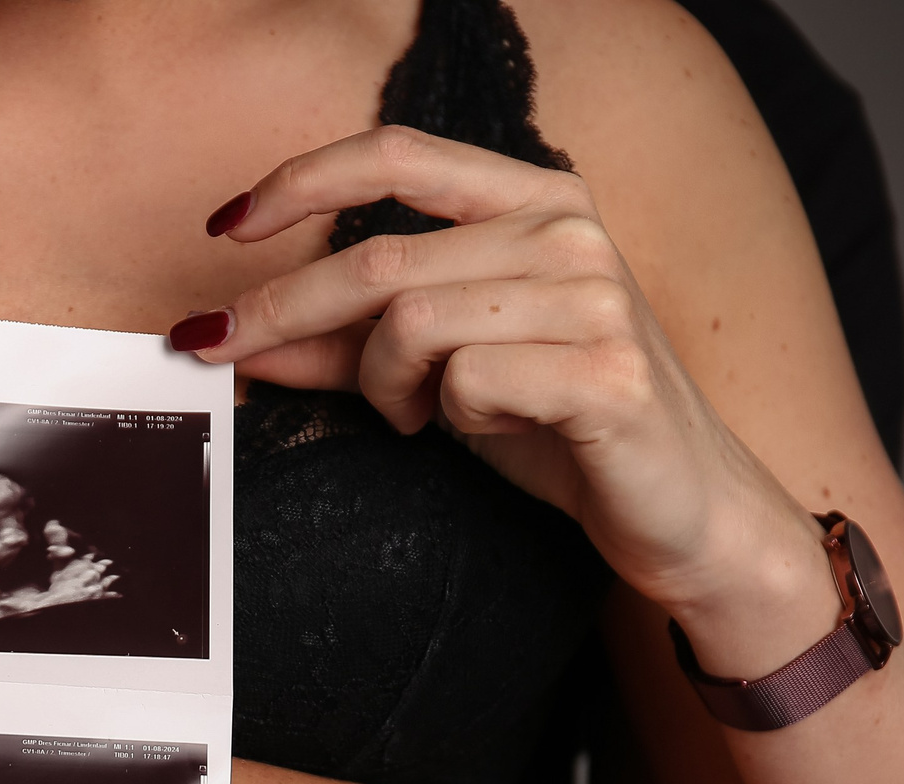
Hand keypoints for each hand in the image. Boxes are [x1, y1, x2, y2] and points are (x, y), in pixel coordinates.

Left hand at [180, 126, 837, 673]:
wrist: (678, 509)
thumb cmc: (559, 429)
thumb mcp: (439, 375)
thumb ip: (348, 345)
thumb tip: (238, 334)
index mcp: (536, 202)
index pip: (398, 152)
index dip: (301, 181)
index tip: (226, 227)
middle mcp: (570, 232)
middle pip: (378, 260)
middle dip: (283, 314)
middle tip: (224, 351)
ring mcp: (594, 297)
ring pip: (413, 324)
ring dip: (384, 384)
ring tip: (411, 416)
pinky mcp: (605, 372)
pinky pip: (466, 382)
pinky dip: (447, 414)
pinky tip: (474, 428)